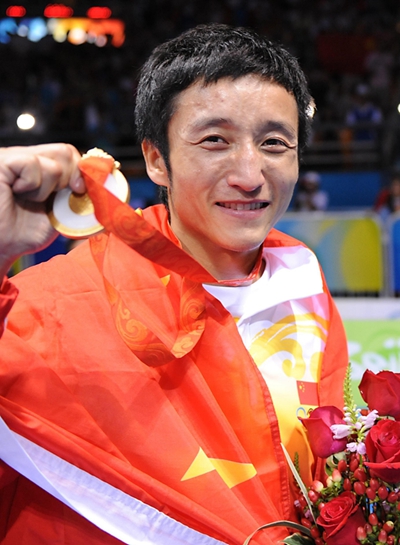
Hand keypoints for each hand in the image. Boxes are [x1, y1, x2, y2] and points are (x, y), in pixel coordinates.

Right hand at [0, 143, 84, 277]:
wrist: (0, 248)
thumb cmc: (23, 234)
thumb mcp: (60, 216)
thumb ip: (78, 201)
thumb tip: (105, 193)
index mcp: (41, 169)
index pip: (70, 154)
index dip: (83, 170)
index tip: (83, 190)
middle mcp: (27, 158)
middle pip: (66, 152)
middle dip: (71, 180)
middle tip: (57, 199)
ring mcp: (14, 157)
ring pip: (54, 164)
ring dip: (47, 190)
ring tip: (27, 201)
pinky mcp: (3, 161)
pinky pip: (32, 164)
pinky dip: (32, 185)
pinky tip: (16, 194)